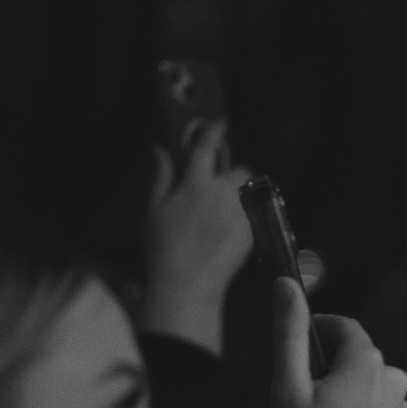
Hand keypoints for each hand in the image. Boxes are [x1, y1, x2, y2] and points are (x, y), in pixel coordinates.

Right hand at [141, 120, 254, 353]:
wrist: (188, 285)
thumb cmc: (164, 249)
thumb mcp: (153, 210)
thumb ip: (160, 177)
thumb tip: (159, 150)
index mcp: (196, 184)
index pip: (207, 147)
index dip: (213, 131)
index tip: (219, 122)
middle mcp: (222, 194)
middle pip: (238, 169)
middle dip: (229, 172)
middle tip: (213, 184)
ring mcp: (241, 213)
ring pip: (247, 192)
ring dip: (237, 193)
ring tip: (218, 212)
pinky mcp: (251, 232)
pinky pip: (252, 213)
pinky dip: (242, 215)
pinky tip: (224, 231)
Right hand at [266, 278, 406, 407]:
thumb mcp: (286, 389)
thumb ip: (288, 333)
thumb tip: (285, 285)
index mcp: (369, 365)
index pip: (344, 328)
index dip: (317, 329)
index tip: (296, 342)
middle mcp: (396, 388)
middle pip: (358, 361)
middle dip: (328, 370)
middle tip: (296, 398)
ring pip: (369, 394)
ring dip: (344, 400)